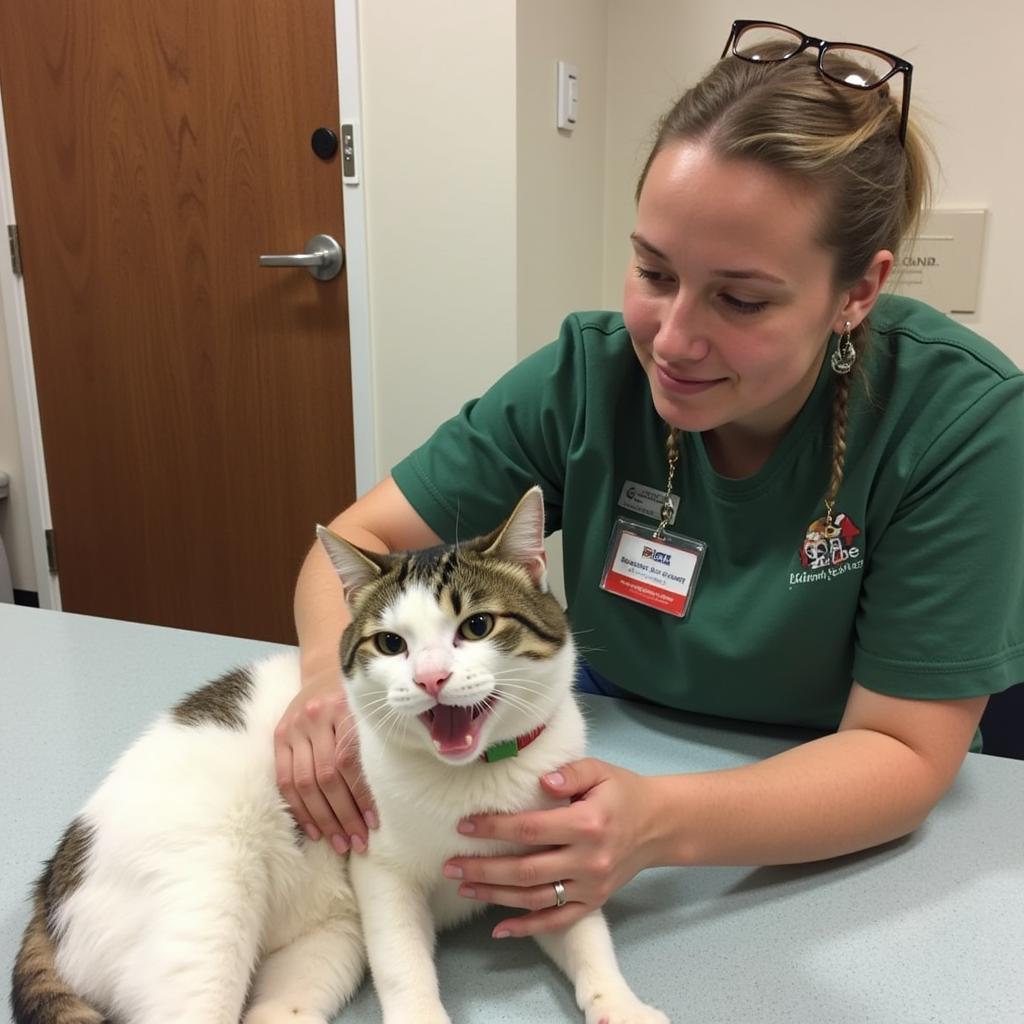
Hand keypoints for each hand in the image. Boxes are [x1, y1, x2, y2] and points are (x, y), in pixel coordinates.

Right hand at [273, 664, 376, 853]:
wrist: (325, 668)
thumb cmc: (357, 698)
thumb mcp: (369, 711)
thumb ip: (374, 743)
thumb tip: (392, 793)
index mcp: (343, 708)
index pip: (349, 762)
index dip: (361, 796)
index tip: (375, 823)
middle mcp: (315, 716)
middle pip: (327, 776)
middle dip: (344, 815)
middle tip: (358, 842)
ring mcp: (294, 726)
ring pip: (304, 782)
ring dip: (323, 819)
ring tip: (340, 843)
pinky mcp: (278, 736)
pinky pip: (284, 780)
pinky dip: (299, 809)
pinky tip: (314, 830)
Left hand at [443, 758, 659, 938]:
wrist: (659, 825)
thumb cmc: (623, 793)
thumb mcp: (600, 771)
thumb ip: (570, 773)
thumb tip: (541, 782)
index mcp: (587, 824)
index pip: (531, 829)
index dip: (495, 828)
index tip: (464, 826)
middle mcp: (588, 860)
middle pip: (526, 869)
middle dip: (484, 869)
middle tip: (451, 866)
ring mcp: (591, 887)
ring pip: (535, 898)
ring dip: (496, 895)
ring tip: (463, 888)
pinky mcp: (594, 903)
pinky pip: (557, 921)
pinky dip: (527, 927)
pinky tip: (499, 928)